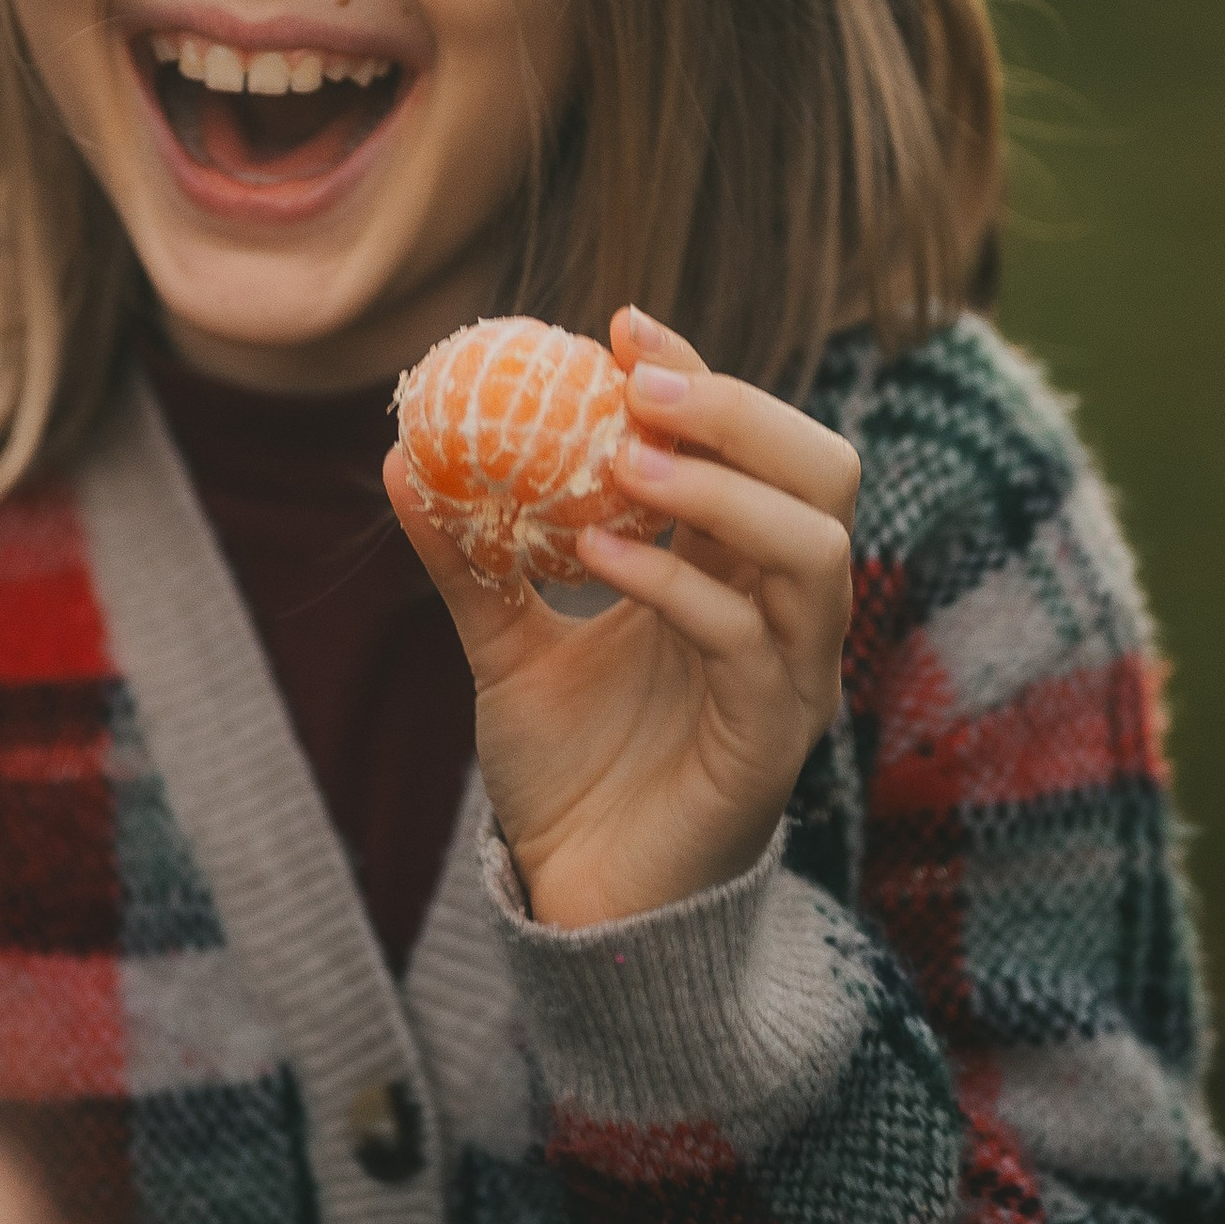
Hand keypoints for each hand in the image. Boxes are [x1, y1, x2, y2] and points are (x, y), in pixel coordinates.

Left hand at [385, 306, 858, 931]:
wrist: (575, 899)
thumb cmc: (566, 770)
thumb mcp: (503, 644)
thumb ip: (469, 556)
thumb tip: (401, 453)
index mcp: (734, 568)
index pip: (754, 442)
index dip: (701, 374)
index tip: (618, 324)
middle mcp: (781, 610)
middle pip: (823, 472)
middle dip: (739, 410)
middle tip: (638, 383)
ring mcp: (789, 675)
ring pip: (816, 549)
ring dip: (720, 491)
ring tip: (622, 465)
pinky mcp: (769, 740)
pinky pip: (748, 641)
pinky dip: (679, 584)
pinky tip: (599, 558)